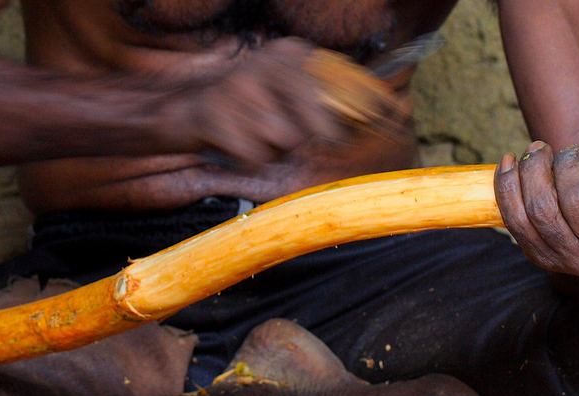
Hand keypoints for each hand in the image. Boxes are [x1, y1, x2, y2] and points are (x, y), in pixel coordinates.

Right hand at [172, 38, 402, 168]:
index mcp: (293, 53)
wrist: (183, 112)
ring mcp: (240, 84)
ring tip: (252, 135)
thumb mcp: (288, 94)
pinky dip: (246, 160)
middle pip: (317, 124)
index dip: (367, 111)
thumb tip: (395, 110)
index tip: (392, 123)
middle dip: (304, 138)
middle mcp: (269, 61)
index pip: (345, 83)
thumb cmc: (246, 111)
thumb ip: (332, 100)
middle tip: (283, 137)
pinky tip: (233, 143)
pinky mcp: (216, 112)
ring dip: (270, 150)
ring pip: (284, 141)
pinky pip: (254, 156)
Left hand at [494, 118, 578, 275]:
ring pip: (542, 213)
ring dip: (535, 172)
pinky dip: (507, 186)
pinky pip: (515, 221)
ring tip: (539, 150)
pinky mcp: (539, 256)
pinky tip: (510, 162)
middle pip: (577, 209)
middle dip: (569, 168)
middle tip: (570, 150)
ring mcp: (571, 262)